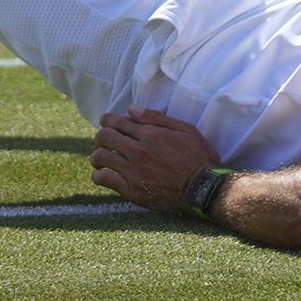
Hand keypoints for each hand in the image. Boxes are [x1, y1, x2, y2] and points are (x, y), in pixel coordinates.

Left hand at [90, 105, 221, 214]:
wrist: (203, 190)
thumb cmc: (199, 157)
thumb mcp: (186, 130)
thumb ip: (157, 118)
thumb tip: (131, 109)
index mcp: (151, 134)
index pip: (119, 122)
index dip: (108, 120)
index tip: (105, 121)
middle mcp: (138, 151)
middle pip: (105, 137)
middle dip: (101, 135)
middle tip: (103, 139)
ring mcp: (133, 171)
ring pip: (101, 158)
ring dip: (97, 155)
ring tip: (100, 158)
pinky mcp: (132, 190)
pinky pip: (105, 180)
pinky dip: (99, 176)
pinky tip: (102, 175)